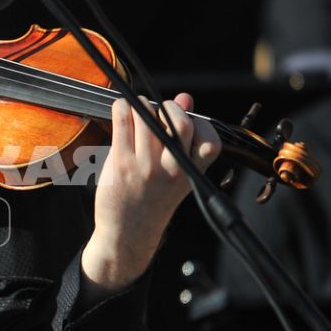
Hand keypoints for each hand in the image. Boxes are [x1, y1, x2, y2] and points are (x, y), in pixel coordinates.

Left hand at [80, 92, 219, 295]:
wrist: (128, 233)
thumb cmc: (153, 199)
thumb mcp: (177, 173)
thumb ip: (183, 135)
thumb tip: (185, 97)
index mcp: (191, 174)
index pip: (210, 141)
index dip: (198, 123)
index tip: (183, 121)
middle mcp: (172, 171)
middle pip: (181, 123)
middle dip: (169, 107)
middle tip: (158, 110)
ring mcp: (146, 168)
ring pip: (149, 118)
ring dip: (142, 105)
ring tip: (137, 111)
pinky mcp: (121, 165)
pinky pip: (123, 124)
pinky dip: (121, 109)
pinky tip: (121, 111)